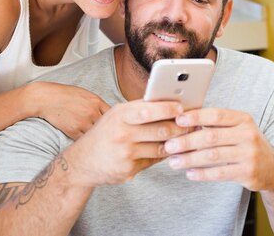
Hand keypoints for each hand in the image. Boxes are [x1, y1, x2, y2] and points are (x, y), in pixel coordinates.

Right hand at [28, 82, 110, 139]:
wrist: (45, 98)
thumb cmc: (65, 95)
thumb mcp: (85, 94)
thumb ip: (97, 103)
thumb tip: (109, 113)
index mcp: (96, 101)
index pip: (114, 114)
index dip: (115, 120)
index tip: (115, 125)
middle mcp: (92, 112)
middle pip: (109, 125)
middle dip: (110, 130)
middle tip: (111, 136)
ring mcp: (83, 122)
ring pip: (98, 135)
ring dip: (99, 138)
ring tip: (100, 142)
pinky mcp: (73, 131)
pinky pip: (85, 140)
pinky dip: (88, 142)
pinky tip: (88, 143)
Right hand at [65, 100, 189, 186]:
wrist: (81, 163)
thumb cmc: (105, 133)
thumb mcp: (117, 115)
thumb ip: (141, 109)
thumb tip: (171, 102)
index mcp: (120, 115)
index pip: (149, 110)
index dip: (169, 108)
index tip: (183, 108)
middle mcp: (122, 134)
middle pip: (161, 130)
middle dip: (180, 128)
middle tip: (193, 125)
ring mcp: (125, 154)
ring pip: (161, 148)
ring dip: (176, 143)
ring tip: (186, 137)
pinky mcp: (128, 171)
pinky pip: (153, 161)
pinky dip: (162, 156)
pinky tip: (169, 151)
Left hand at [163, 108, 273, 190]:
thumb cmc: (247, 145)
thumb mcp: (239, 129)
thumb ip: (218, 125)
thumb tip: (184, 121)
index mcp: (243, 119)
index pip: (216, 115)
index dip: (196, 117)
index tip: (177, 120)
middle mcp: (247, 134)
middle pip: (211, 136)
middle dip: (187, 141)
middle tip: (168, 146)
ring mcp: (249, 154)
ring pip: (213, 156)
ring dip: (190, 159)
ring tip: (174, 162)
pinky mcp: (247, 172)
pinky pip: (220, 173)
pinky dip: (202, 174)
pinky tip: (190, 174)